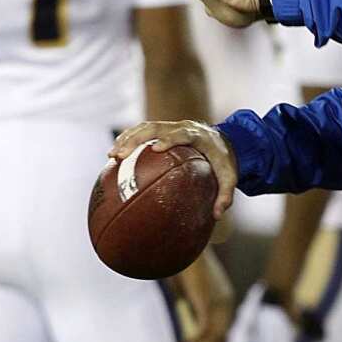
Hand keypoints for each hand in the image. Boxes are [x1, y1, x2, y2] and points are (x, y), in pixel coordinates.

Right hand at [111, 119, 236, 217]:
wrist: (223, 140)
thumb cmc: (224, 161)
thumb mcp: (230, 177)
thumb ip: (226, 195)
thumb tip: (218, 215)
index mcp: (198, 135)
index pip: (182, 134)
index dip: (169, 139)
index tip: (156, 148)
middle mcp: (182, 126)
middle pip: (154, 127)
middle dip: (136, 140)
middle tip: (120, 156)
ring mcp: (170, 126)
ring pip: (144, 127)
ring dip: (126, 139)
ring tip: (111, 156)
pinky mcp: (162, 129)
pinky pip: (142, 131)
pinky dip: (127, 140)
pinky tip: (114, 156)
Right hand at [168, 247, 233, 341]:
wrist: (184, 244)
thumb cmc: (181, 264)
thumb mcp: (187, 291)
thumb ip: (188, 306)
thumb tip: (178, 321)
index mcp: (222, 300)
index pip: (222, 331)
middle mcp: (226, 303)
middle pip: (221, 337)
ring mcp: (220, 303)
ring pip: (215, 337)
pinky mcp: (209, 302)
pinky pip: (206, 330)